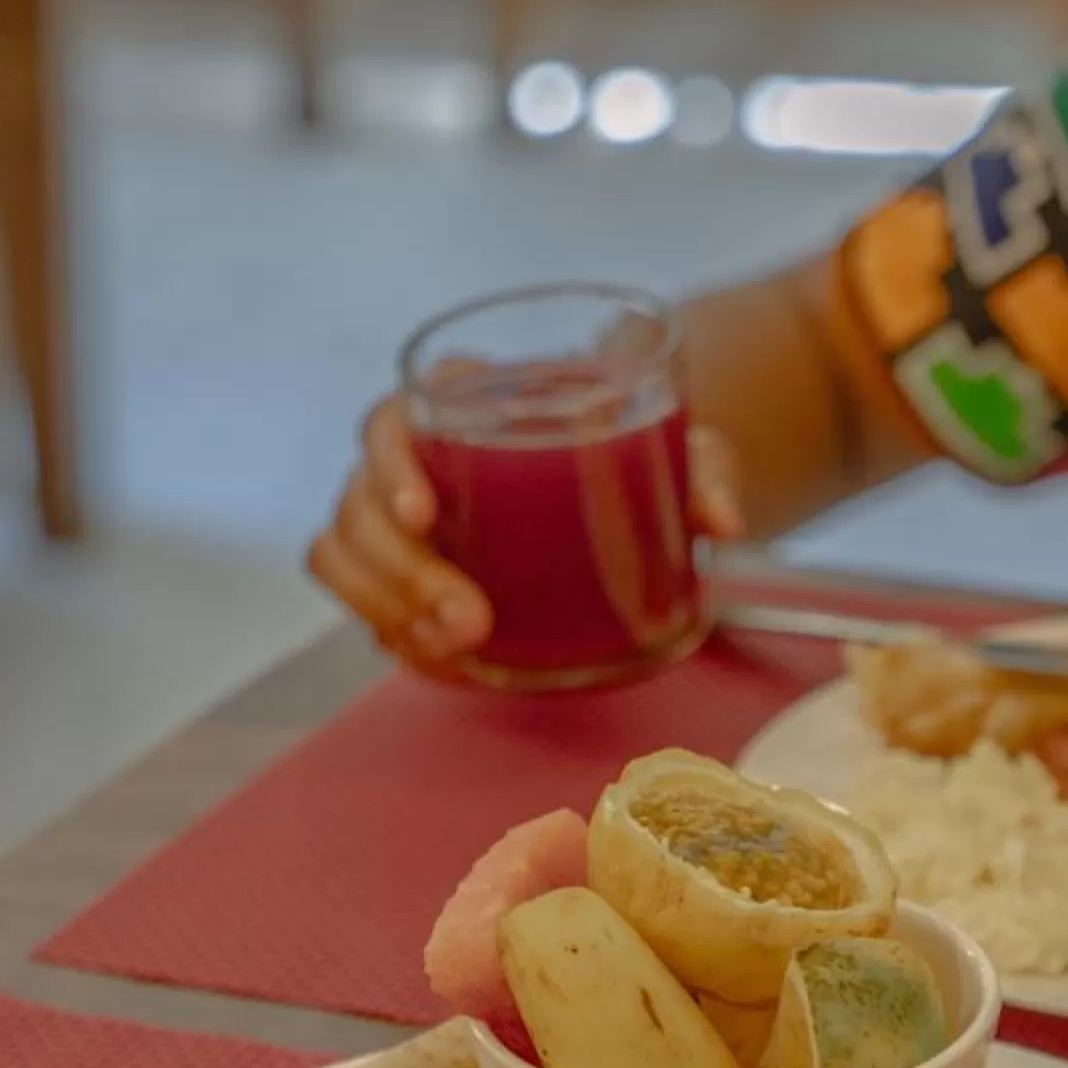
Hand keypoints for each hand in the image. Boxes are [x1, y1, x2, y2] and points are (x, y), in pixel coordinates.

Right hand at [307, 395, 745, 670]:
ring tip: (457, 649)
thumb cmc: (631, 445)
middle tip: (468, 622)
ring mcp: (400, 522)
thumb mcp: (678, 446)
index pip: (392, 424)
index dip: (392, 468)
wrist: (621, 482)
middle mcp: (415, 460)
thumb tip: (720, 517)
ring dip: (388, 610)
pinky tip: (447, 665)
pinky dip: (399, 637)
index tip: (425, 515)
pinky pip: (370, 607)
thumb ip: (703, 468)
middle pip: (360, 508)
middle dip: (402, 574)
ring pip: (346, 559)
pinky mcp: (407, 577)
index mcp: (462, 403)